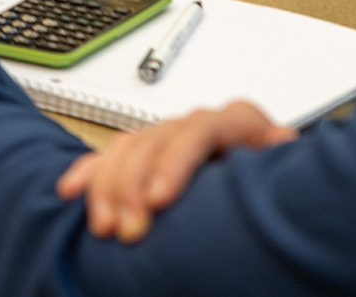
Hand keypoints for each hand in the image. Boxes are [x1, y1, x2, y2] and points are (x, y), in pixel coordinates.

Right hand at [55, 102, 297, 242]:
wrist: (277, 201)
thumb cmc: (281, 192)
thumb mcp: (284, 174)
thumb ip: (279, 160)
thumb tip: (281, 144)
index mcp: (240, 125)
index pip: (203, 127)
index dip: (176, 160)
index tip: (160, 198)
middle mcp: (202, 128)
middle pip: (156, 138)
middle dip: (133, 185)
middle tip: (128, 229)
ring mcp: (172, 141)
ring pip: (128, 146)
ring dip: (108, 186)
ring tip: (104, 227)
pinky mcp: (149, 159)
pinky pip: (110, 156)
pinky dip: (90, 173)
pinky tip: (72, 191)